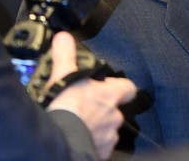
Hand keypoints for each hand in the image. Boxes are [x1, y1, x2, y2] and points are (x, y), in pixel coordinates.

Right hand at [44, 31, 136, 159]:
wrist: (60, 140)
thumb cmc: (65, 107)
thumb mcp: (63, 74)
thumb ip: (65, 55)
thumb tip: (63, 38)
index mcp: (110, 95)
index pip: (128, 88)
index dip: (121, 87)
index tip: (112, 87)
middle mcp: (114, 116)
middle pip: (115, 110)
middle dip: (102, 110)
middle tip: (84, 108)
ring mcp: (109, 136)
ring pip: (107, 130)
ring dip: (96, 127)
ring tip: (79, 125)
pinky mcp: (101, 152)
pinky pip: (100, 147)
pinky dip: (91, 143)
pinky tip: (78, 140)